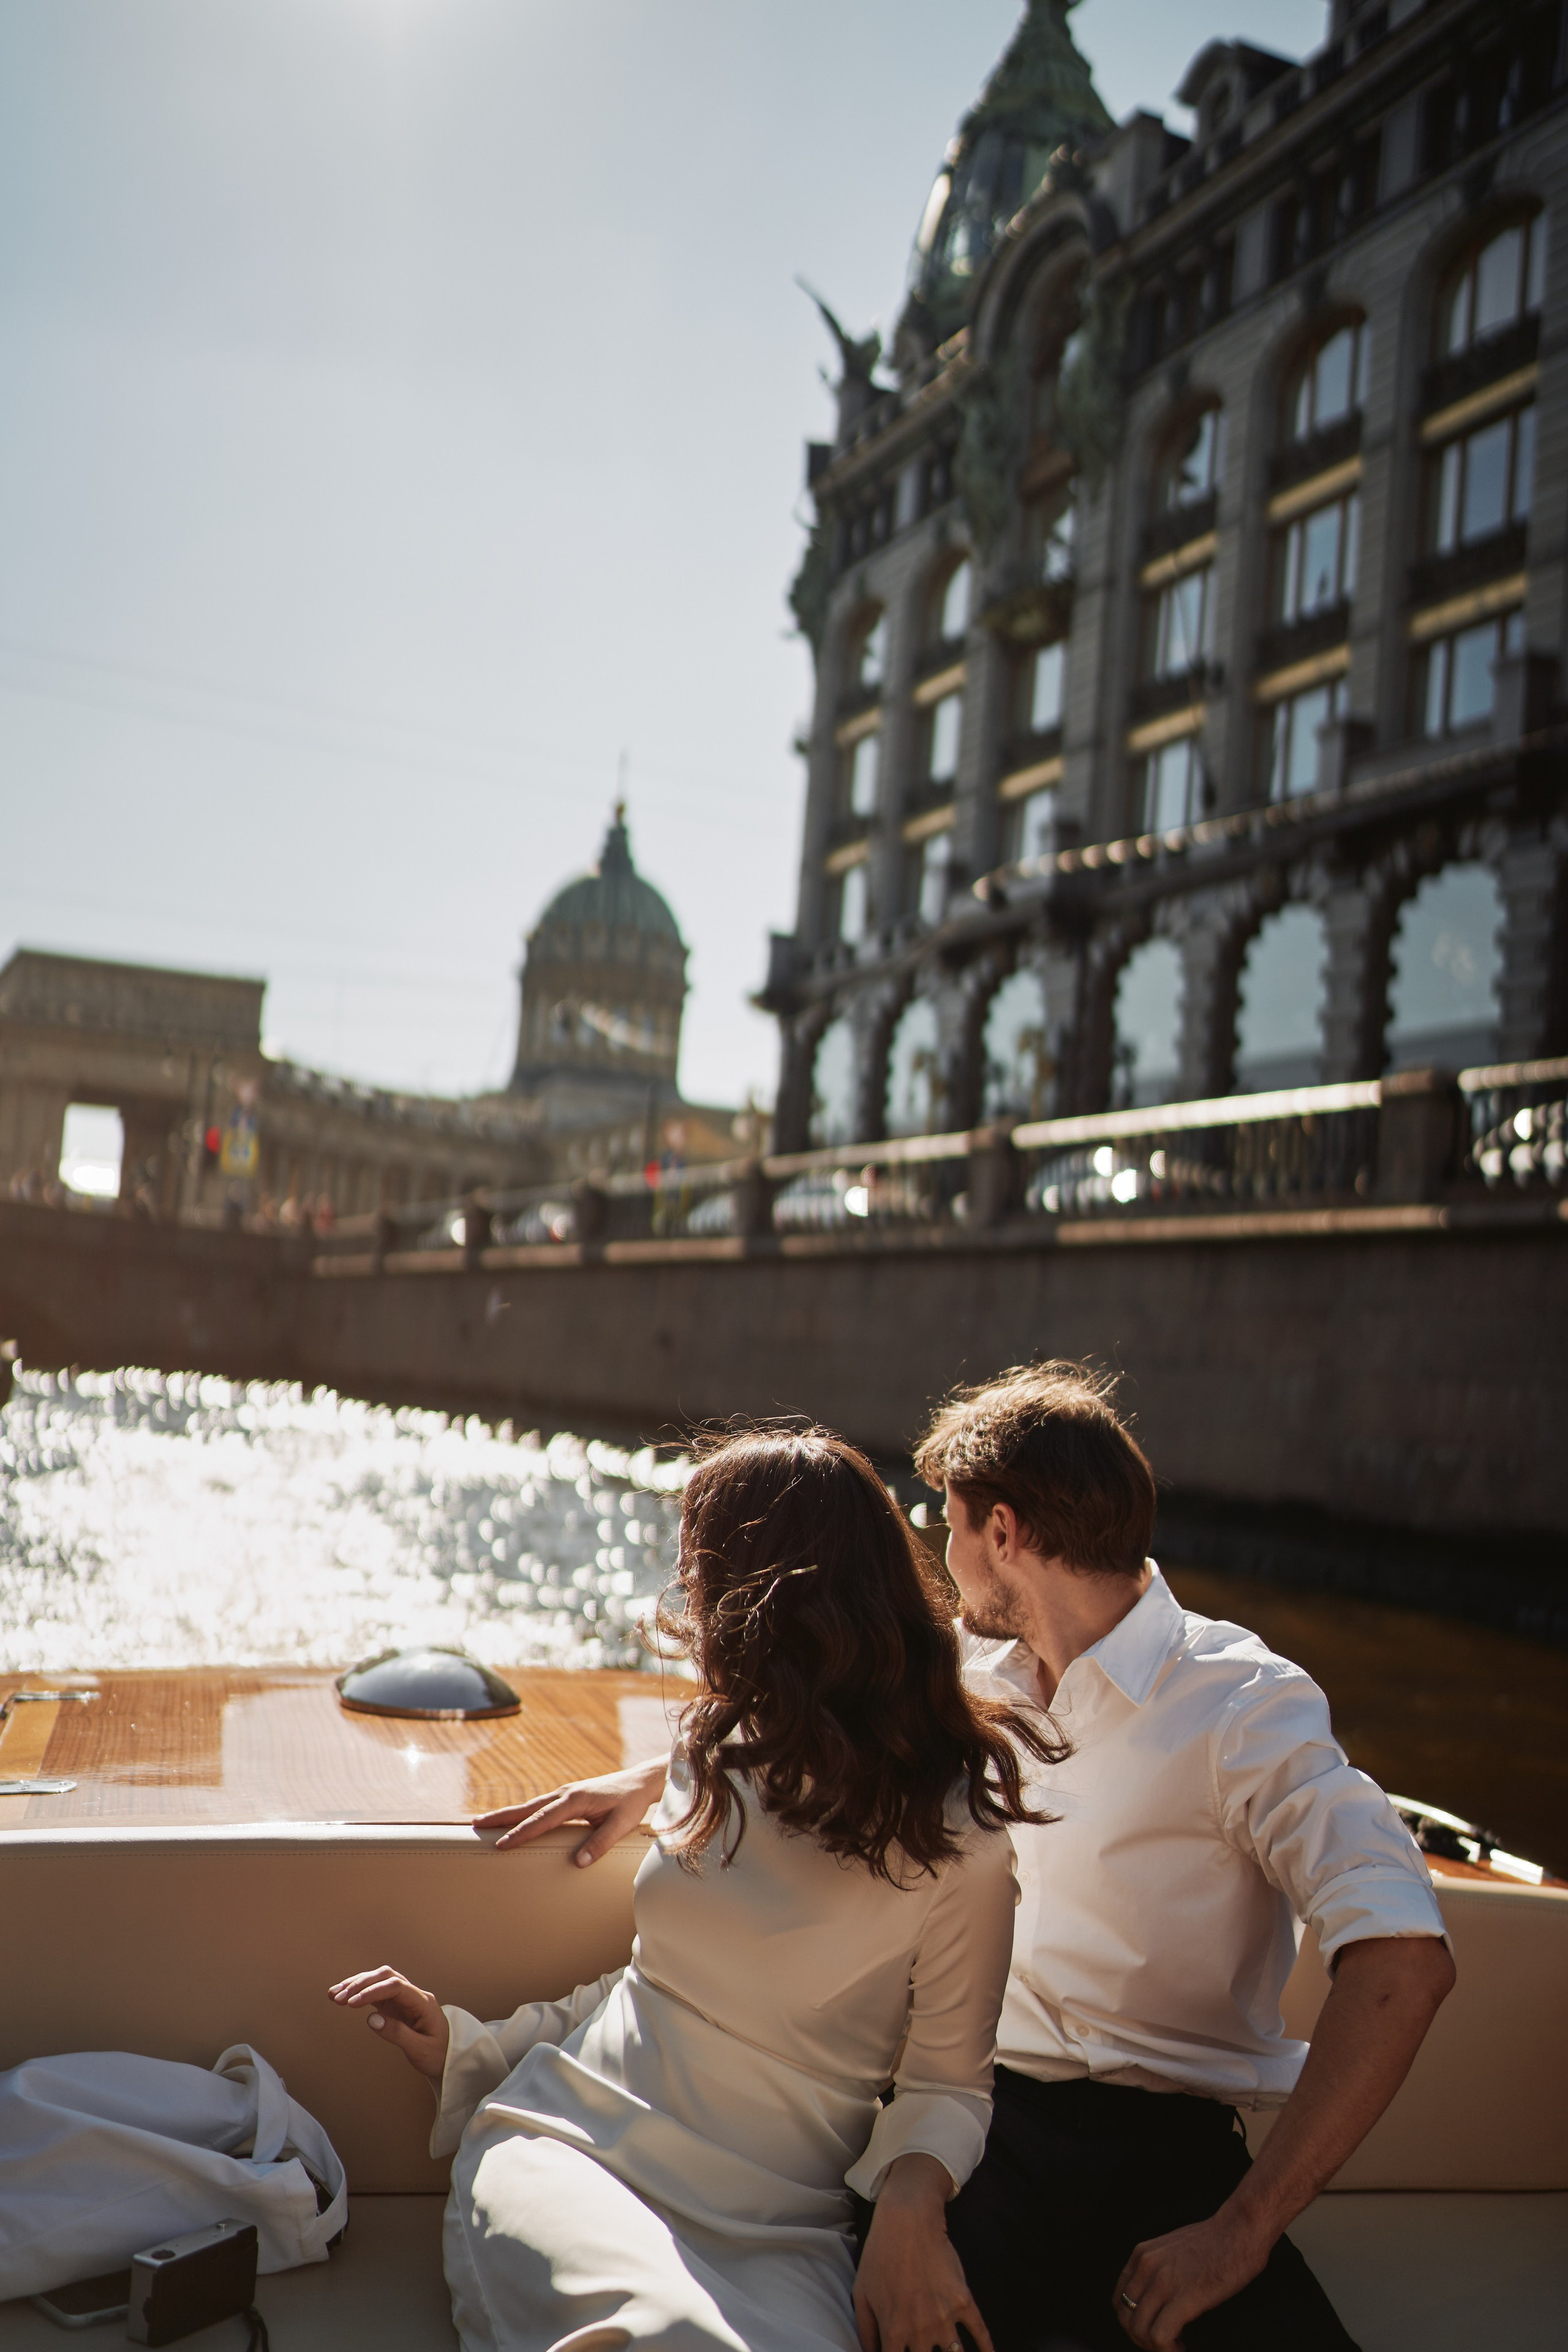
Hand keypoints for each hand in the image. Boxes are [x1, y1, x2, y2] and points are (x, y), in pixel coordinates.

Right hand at [329, 1965, 450, 2080]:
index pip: (396, 1987)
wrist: (448, 2056)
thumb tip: (371, 2019)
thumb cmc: (437, 2053)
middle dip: (361, 1984)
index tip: (352, 2003)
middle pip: (386, 1978)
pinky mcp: (395, 2004)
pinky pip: (376, 1992)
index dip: (373, 1991)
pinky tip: (343, 1996)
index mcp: (423, 2002)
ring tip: (333, 1994)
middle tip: (339, 1998)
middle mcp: (413, 1994)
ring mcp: (404, 1998)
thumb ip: (398, 2034)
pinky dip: (359, 1992)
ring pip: (379, 1981)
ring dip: (356, 1985)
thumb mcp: (420, 2049)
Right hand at [475, 1756, 667, 1864]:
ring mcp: (565, 1794)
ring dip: (508, 1814)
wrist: (641, 1782)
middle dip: (501, 1817)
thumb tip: (578, 1864)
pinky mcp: (568, 1797)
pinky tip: (514, 1820)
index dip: (521, 1833)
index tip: (501, 1844)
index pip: (542, 1820)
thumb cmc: (632, 1804)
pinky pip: (540, 1807)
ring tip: (484, 1821)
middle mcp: (566, 1793)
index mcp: (575, 1799)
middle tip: (474, 1824)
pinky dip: (523, 1813)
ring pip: (531, 1806)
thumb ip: (600, 1844)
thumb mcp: (621, 1825)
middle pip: (528, 1808)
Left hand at [854, 2154, 991, 2351]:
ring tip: (949, 2351)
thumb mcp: (862, 2293)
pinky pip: (980, 2332)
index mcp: (894, 2330)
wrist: (907, 2221)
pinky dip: (986, 2348)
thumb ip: (865, 2331)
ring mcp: (945, 2317)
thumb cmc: (879, 2255)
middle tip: (924, 2348)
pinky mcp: (963, 2301)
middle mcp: (920, 2330)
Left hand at [1113, 2211, 1269, 2349]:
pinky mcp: (1184, 2297)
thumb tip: (1154, 2298)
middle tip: (1163, 2344)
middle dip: (1142, 2339)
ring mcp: (1164, 2281)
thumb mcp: (1171, 2249)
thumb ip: (1157, 2269)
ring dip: (1155, 2347)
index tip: (1152, 2331)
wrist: (1240, 2231)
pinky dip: (1168, 2350)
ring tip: (1175, 2346)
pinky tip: (1181, 2347)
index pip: (1119, 2300)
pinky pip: (1160, 2335)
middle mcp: (1147, 2266)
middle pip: (1125, 2318)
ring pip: (1139, 2330)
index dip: (1132, 2323)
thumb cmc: (1214, 2242)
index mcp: (1142, 2255)